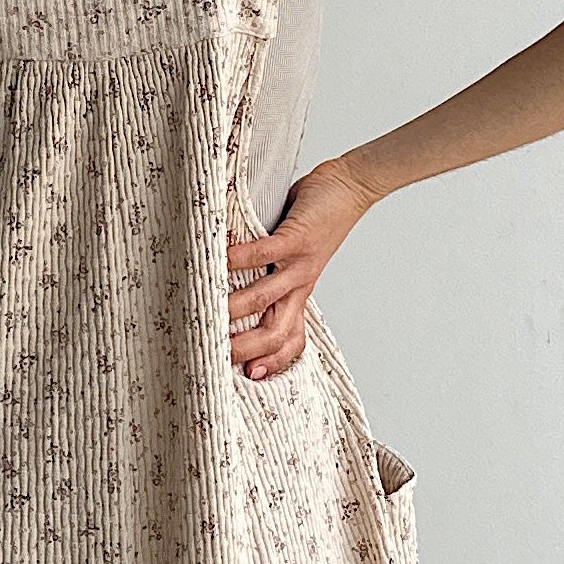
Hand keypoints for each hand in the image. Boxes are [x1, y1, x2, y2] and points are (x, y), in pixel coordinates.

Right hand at [225, 153, 381, 379]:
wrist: (352, 187)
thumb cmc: (317, 218)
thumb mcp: (293, 256)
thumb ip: (266, 271)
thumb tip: (226, 279)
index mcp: (299, 294)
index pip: (290, 340)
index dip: (272, 362)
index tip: (247, 376)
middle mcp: (301, 286)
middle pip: (277, 332)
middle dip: (247, 348)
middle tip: (218, 355)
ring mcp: (300, 265)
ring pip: (266, 299)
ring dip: (236, 309)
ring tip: (211, 313)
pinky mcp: (298, 239)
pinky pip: (265, 254)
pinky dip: (239, 259)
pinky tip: (220, 260)